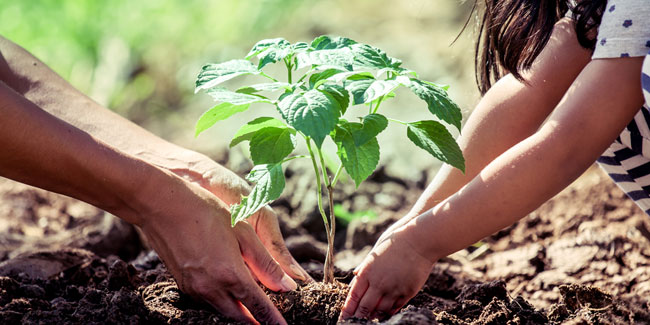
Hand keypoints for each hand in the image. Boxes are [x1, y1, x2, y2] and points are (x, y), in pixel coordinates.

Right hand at [137, 170, 294, 323]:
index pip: (258, 307)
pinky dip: (223, 303)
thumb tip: (287, 287)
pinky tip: (231, 292)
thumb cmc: (207, 212)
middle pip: (240, 317)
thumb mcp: (244, 233)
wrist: (162, 205)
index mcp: (230, 275)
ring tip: (255, 308)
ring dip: (239, 313)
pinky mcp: (183, 285)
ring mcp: (194, 289)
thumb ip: (266, 263)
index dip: (273, 319)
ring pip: (223, 311)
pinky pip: (208, 302)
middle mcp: (211, 288)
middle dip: (256, 320)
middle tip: (271, 318)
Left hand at [339, 222, 434, 320]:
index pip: (353, 296)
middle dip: (359, 317)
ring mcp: (394, 288)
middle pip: (365, 307)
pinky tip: (386, 314)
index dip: (348, 309)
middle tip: (354, 323)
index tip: (343, 318)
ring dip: (374, 316)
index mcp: (367, 272)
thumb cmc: (395, 242)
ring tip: (370, 320)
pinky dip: (389, 311)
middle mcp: (379, 283)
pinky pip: (396, 306)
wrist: (418, 240)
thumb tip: (355, 277)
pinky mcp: (408, 291)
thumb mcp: (374, 253)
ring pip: (381, 309)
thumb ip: (365, 267)